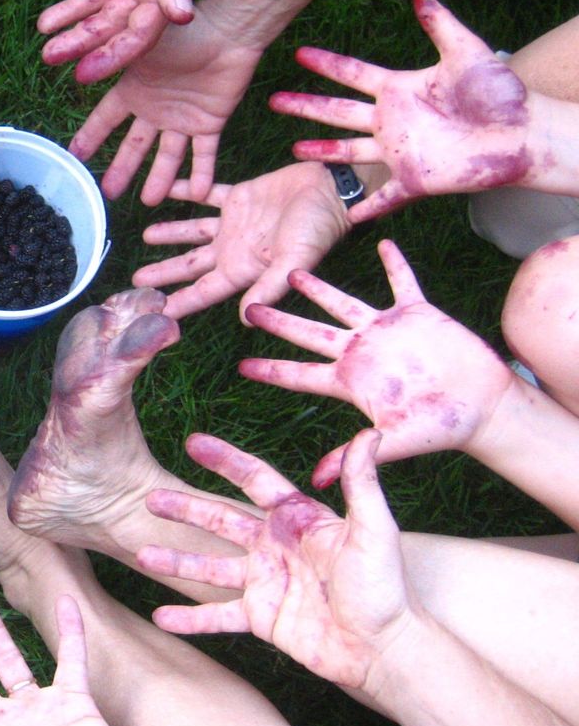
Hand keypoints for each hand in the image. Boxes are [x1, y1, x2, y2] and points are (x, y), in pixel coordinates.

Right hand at [71, 8, 261, 202]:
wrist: (228, 30)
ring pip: (168, 156)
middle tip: (109, 194)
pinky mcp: (210, 123)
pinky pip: (204, 154)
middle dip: (122, 169)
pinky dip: (202, 174)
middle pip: (135, 146)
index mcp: (135, 90)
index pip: (106, 120)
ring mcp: (183, 118)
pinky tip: (195, 194)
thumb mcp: (140, 44)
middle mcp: (156, 109)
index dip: (91, 137)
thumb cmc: (182, 31)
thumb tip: (77, 70)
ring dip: (160, 179)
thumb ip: (112, 59)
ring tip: (150, 202)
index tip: (75, 158)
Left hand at [133, 162, 350, 321]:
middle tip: (134, 282)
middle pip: (190, 266)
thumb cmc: (317, 229)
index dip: (179, 302)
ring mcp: (234, 224)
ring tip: (146, 236)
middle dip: (164, 273)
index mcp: (242, 270)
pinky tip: (166, 189)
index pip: (202, 291)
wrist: (330, 189)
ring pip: (193, 232)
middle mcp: (233, 250)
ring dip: (170, 234)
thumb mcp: (293, 262)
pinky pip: (205, 194)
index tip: (152, 312)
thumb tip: (246, 318)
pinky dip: (185, 190)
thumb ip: (268, 287)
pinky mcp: (237, 198)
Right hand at [139, 430, 414, 691]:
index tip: (193, 443)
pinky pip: (217, 616)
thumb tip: (368, 435)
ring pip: (209, 568)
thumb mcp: (374, 530)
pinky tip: (159, 617)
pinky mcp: (261, 618)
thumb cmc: (385, 588)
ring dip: (176, 561)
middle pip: (220, 520)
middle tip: (150, 499)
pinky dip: (189, 618)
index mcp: (297, 519)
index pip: (254, 481)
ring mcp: (265, 582)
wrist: (384, 650)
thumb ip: (363, 484)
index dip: (225, 461)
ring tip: (141, 556)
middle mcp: (274, 546)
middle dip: (185, 509)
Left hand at [239, 239, 515, 486]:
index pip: (299, 375)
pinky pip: (402, 282)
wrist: (483, 410)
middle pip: (308, 332)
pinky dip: (394, 264)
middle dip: (279, 320)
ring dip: (319, 288)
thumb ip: (355, 456)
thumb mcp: (392, 444)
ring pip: (342, 303)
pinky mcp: (416, 314)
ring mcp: (384, 331)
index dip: (271, 370)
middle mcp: (359, 352)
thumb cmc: (438, 430)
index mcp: (348, 381)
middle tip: (249, 307)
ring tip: (294, 271)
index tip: (241, 366)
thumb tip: (317, 482)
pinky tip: (383, 243)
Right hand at [272, 0, 534, 222]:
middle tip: (275, 100)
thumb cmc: (499, 92)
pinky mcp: (413, 180)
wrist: (524, 133)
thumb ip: (439, 24)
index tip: (299, 54)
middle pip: (337, 112)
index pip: (353, 74)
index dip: (326, 64)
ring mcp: (399, 152)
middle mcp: (392, 121)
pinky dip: (366, 208)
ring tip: (294, 149)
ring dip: (322, 151)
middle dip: (306, 106)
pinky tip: (347, 215)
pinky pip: (383, 198)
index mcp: (399, 90)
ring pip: (349, 152)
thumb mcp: (466, 52)